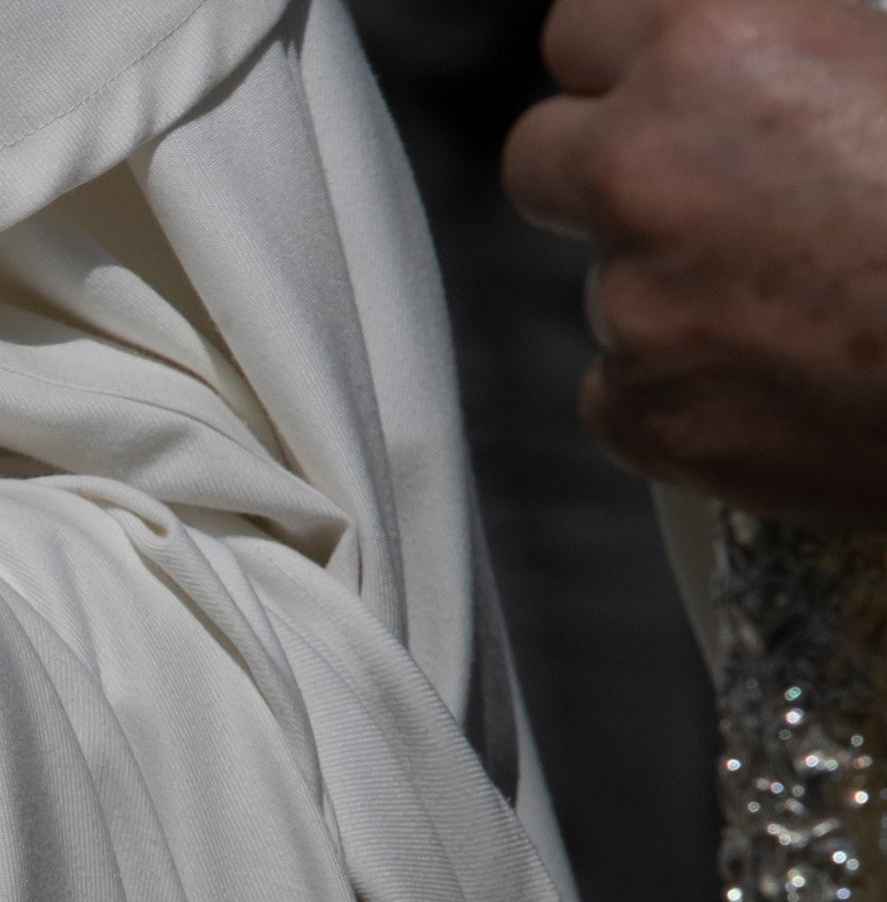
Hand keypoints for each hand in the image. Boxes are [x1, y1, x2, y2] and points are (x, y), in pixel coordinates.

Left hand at [504, 0, 886, 524]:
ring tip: (799, 295)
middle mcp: (646, 169)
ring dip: (670, 285)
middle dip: (606, 171)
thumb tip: (780, 73)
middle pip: (542, 158)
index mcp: (717, 45)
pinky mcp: (647, 415)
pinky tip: (789, 376)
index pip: (583, 27)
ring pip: (602, 283)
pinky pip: (624, 392)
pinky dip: (686, 389)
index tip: (652, 83)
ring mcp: (636, 302)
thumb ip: (806, 48)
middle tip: (703, 192)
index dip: (622, 60)